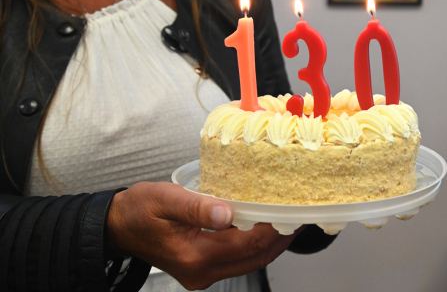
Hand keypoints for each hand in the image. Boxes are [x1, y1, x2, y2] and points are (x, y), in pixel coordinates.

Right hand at [106, 182, 297, 290]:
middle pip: (254, 258)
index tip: (292, 213)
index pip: (247, 244)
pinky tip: (262, 229)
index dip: (274, 229)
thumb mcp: (165, 200)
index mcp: (194, 254)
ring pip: (248, 262)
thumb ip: (196, 207)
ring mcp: (201, 274)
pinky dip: (254, 246)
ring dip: (270, 244)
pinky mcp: (201, 270)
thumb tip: (227, 214)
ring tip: (289, 223)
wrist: (119, 226)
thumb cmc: (139, 210)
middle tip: (300, 219)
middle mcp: (201, 271)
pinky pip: (237, 261)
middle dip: (280, 240)